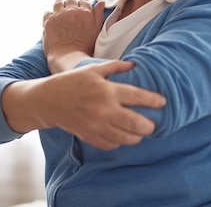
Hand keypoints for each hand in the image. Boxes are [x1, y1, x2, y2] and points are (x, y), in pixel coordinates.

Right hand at [4, 60, 165, 149]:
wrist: (47, 100)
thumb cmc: (71, 82)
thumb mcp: (93, 69)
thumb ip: (115, 67)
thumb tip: (134, 65)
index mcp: (106, 90)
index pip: (137, 97)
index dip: (153, 100)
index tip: (163, 102)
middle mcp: (104, 110)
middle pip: (135, 123)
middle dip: (149, 125)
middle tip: (153, 124)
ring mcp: (96, 125)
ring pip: (125, 137)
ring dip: (137, 136)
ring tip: (140, 132)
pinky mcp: (89, 136)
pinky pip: (111, 144)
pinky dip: (120, 142)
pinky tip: (122, 136)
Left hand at [42, 0, 104, 72]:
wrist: (69, 56)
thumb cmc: (85, 46)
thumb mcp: (96, 30)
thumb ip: (98, 14)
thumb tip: (100, 3)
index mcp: (84, 12)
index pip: (83, 1)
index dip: (83, 5)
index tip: (81, 11)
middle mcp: (71, 11)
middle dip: (71, 4)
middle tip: (71, 12)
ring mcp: (58, 15)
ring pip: (58, 2)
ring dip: (60, 6)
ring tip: (61, 14)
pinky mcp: (48, 21)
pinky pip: (48, 12)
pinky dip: (50, 15)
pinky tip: (53, 21)